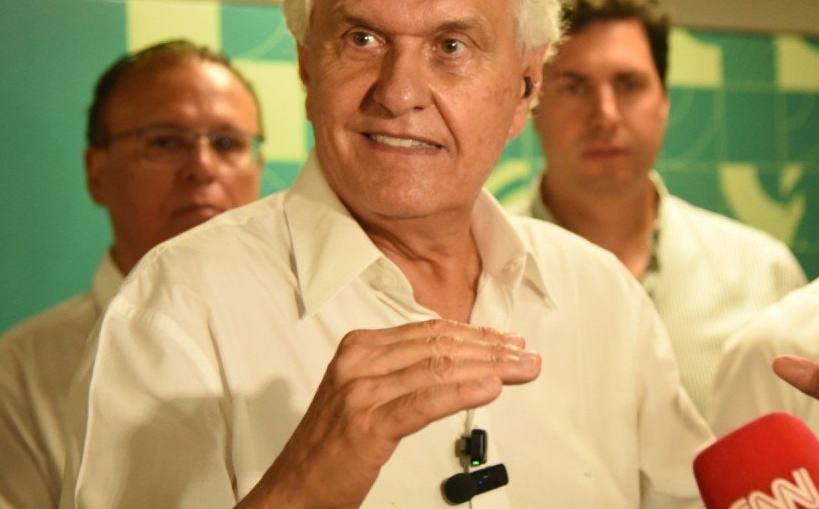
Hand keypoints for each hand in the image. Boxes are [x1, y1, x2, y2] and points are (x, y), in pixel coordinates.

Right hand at [238, 319, 540, 508]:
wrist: (293, 488)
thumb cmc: (330, 446)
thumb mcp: (361, 393)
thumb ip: (399, 371)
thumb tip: (455, 360)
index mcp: (358, 348)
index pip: (429, 332)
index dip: (475, 334)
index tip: (506, 341)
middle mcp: (359, 362)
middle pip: (439, 346)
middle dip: (490, 349)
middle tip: (525, 355)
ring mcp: (362, 391)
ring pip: (438, 369)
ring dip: (488, 367)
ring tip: (519, 370)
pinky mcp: (368, 423)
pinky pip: (426, 401)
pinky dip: (463, 392)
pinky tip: (490, 389)